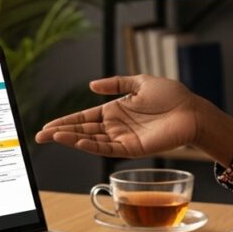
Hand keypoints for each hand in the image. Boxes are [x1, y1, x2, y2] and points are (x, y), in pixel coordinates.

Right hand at [34, 75, 232, 161]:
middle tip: (40, 135)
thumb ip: (116, 84)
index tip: (48, 125)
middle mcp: (116, 126)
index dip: (66, 121)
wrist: (192, 111)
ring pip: (91, 140)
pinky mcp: (133, 148)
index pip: (84, 117)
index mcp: (115, 110)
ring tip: (53, 136)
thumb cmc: (172, 96)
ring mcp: (123, 138)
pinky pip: (107, 148)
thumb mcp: (140, 83)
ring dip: (72, 139)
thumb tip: (92, 84)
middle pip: (82, 130)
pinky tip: (77, 141)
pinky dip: (91, 145)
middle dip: (61, 133)